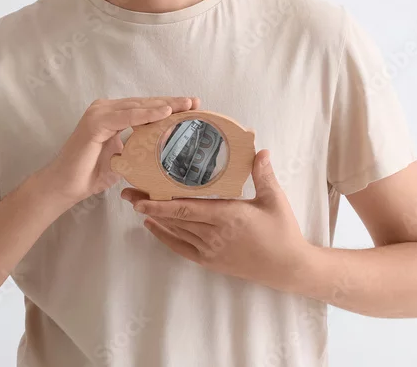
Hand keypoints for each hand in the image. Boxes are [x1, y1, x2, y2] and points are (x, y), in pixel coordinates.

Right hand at [44, 96, 199, 206]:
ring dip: (163, 105)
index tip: (193, 106)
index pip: (145, 108)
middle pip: (144, 103)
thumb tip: (166, 152)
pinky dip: (145, 115)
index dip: (169, 106)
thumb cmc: (92, 174)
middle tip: (196, 102)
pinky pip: (125, 117)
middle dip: (171, 102)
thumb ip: (140, 148)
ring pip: (138, 106)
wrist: (66, 186)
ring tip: (185, 105)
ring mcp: (99, 113)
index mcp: (113, 115)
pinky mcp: (95, 122)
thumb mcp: (125, 159)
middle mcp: (106, 109)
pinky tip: (163, 112)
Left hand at [121, 149, 310, 291]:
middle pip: (175, 220)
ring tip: (135, 205)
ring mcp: (211, 250)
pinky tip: (152, 227)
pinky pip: (182, 248)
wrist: (288, 267)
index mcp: (228, 216)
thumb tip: (260, 150)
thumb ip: (263, 175)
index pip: (187, 210)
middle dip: (149, 207)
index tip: (141, 196)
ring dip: (154, 219)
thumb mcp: (275, 199)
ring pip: (176, 233)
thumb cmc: (283, 231)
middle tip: (127, 194)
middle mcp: (215, 235)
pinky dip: (165, 238)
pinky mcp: (211, 261)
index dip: (161, 204)